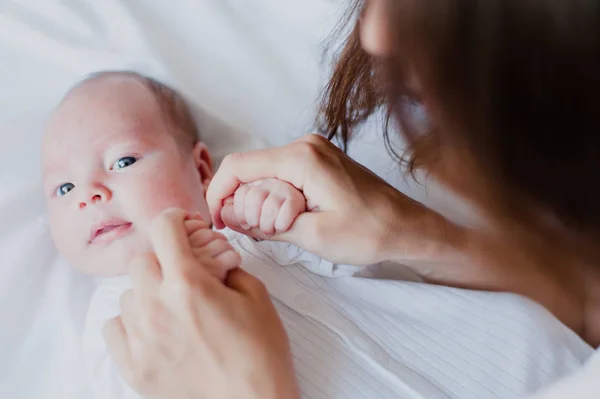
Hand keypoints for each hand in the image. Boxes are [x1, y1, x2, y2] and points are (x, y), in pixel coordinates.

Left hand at [103, 208, 299, 398]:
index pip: (164, 229)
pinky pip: (115, 328)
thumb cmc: (260, 354)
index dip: (174, 219)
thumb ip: (227, 267)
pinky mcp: (133, 367)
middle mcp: (156, 307)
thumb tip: (210, 259)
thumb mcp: (256, 297)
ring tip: (171, 305)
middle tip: (182, 270)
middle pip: (141, 260)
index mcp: (188, 284)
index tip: (181, 223)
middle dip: (163, 257)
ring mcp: (141, 339)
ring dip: (147, 291)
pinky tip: (153, 328)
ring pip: (127, 294)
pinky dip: (131, 322)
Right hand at [208, 134, 459, 264]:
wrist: (409, 227)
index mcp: (302, 157)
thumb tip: (231, 216)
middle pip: (250, 170)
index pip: (239, 166)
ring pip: (265, 174)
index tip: (218, 221)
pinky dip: (278, 198)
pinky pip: (283, 176)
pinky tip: (293, 219)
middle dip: (246, 204)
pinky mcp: (320, 161)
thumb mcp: (313, 236)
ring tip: (286, 229)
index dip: (219, 194)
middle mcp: (305, 145)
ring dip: (263, 204)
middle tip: (265, 233)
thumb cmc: (370, 232)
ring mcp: (314, 151)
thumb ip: (266, 224)